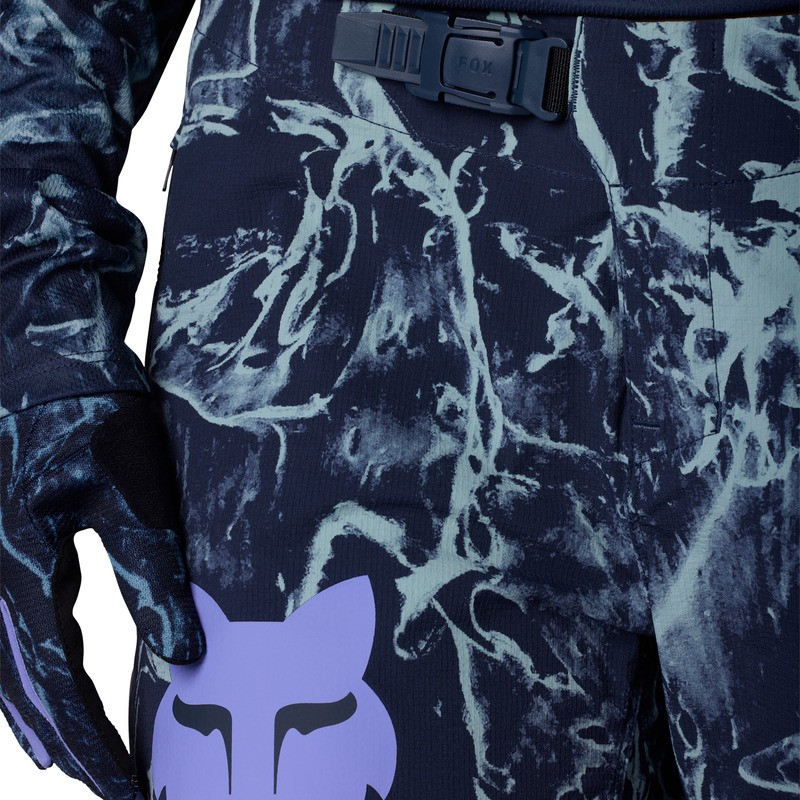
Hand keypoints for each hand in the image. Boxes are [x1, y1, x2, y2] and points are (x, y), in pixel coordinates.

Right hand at [0, 391, 204, 798]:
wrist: (45, 355)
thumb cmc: (96, 416)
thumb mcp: (136, 496)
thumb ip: (152, 578)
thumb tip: (182, 656)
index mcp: (20, 566)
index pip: (56, 681)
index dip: (92, 741)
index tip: (124, 786)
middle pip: (20, 685)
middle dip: (66, 738)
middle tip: (106, 783)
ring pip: (2, 663)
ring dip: (37, 714)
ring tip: (70, 757)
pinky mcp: (0, 546)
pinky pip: (7, 624)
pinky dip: (27, 668)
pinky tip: (46, 681)